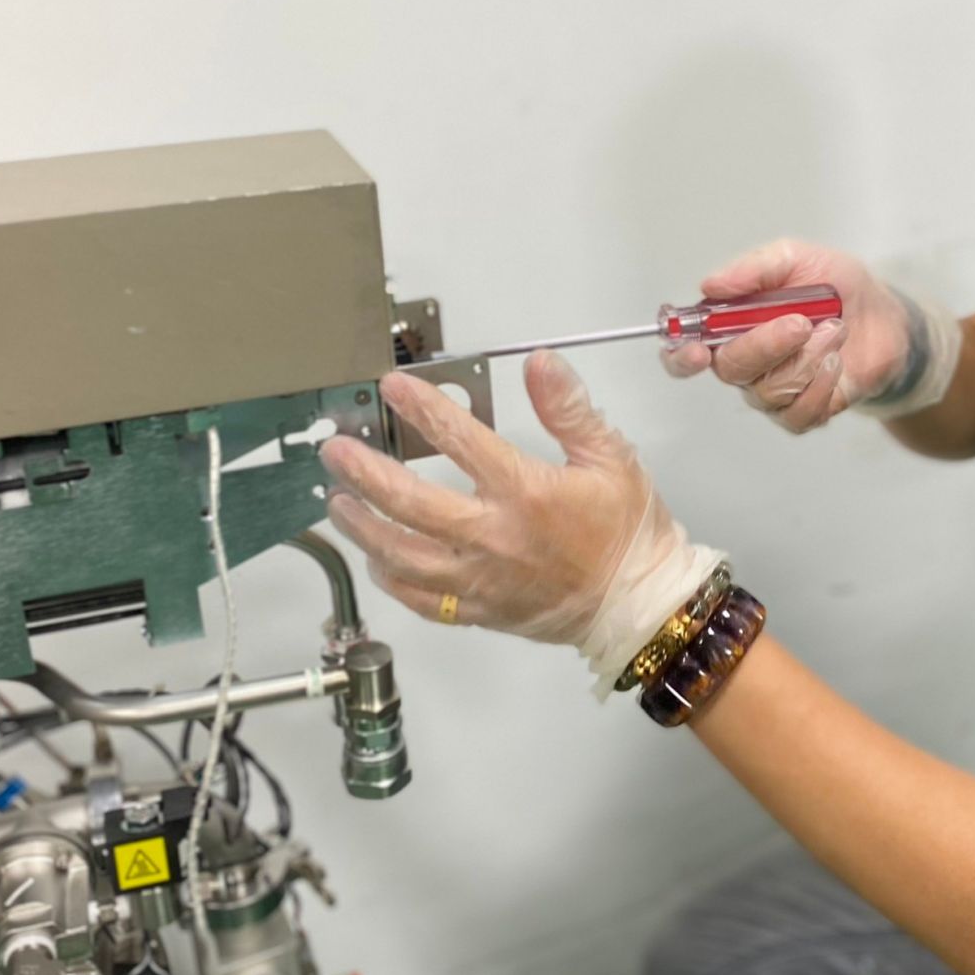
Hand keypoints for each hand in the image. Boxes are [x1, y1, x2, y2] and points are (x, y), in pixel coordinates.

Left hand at [318, 353, 720, 691]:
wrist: (639, 606)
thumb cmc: (628, 532)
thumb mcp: (610, 457)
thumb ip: (569, 409)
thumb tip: (540, 363)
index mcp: (525, 493)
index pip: (460, 440)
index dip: (422, 408)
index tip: (393, 387)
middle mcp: (493, 538)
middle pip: (410, 504)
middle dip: (364, 473)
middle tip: (335, 450)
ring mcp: (480, 580)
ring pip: (402, 556)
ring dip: (362, 527)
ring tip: (337, 501)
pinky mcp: (479, 611)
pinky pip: (420, 600)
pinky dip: (391, 578)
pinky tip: (375, 557)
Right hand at [664, 240, 956, 430]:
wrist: (885, 317)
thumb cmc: (836, 286)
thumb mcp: (797, 259)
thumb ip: (754, 269)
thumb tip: (710, 284)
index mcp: (729, 326)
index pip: (684, 352)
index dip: (681, 357)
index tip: (698, 352)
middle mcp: (744, 363)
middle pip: (730, 370)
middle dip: (766, 345)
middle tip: (801, 322)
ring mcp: (772, 392)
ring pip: (769, 391)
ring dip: (807, 359)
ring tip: (834, 331)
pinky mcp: (804, 412)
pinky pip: (799, 413)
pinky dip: (821, 385)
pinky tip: (836, 363)